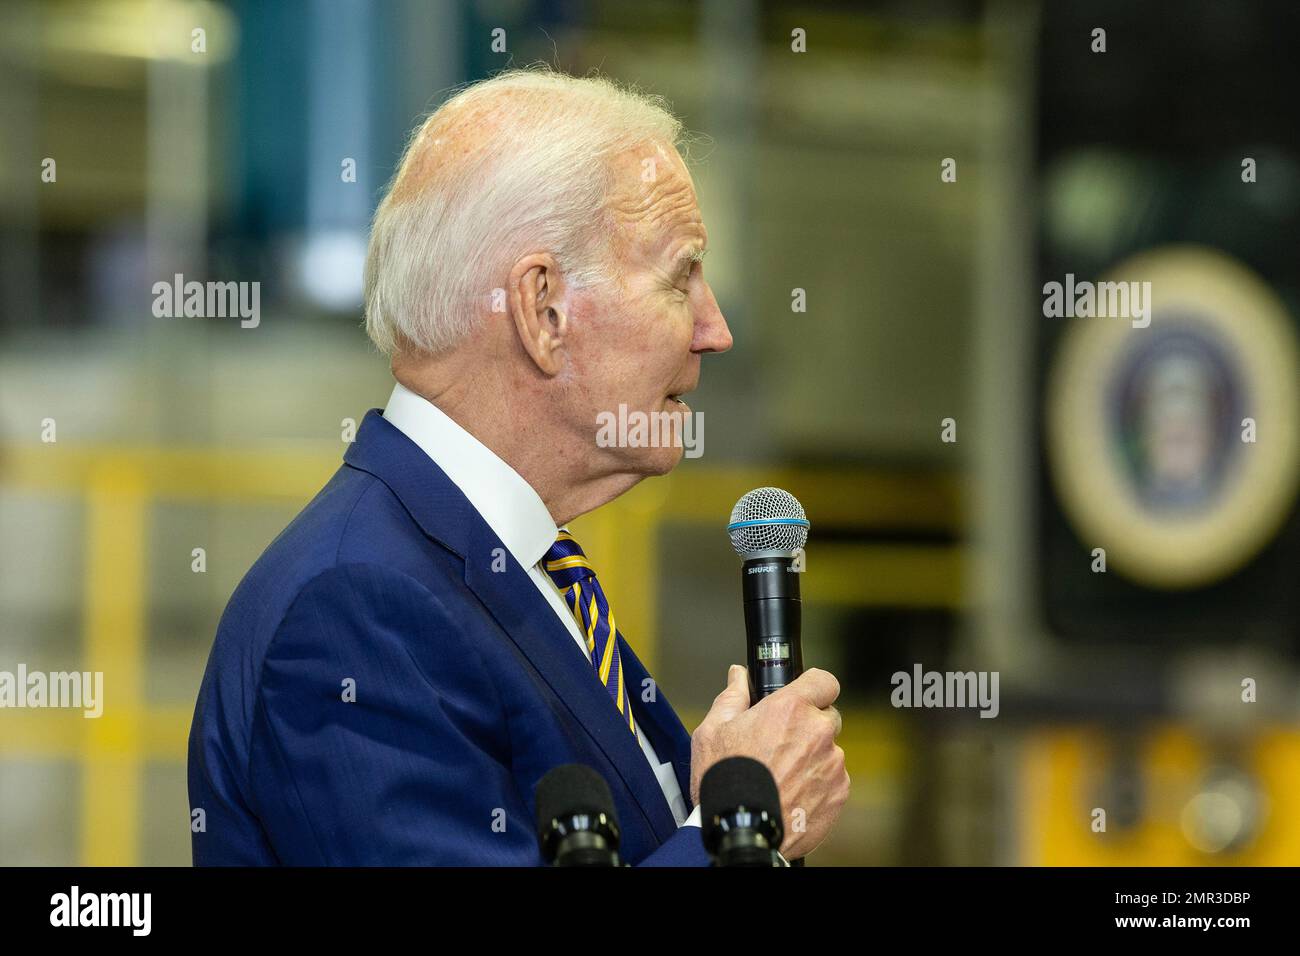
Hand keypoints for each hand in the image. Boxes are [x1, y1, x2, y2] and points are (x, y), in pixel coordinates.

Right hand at [690, 665, 849, 859]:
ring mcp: (832, 764)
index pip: (824, 681)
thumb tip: (738, 676)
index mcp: (789, 709)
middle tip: (783, 743)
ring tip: (783, 775)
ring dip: (813, 757)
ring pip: (830, 751)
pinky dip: (819, 784)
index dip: (814, 687)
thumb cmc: (724, 781)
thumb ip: (732, 697)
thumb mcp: (713, 731)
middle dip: (810, 725)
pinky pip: (834, 779)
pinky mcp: (839, 793)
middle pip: (827, 716)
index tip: (805, 696)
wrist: (740, 830)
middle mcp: (817, 732)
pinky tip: (792, 793)